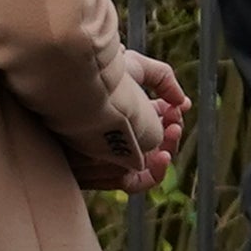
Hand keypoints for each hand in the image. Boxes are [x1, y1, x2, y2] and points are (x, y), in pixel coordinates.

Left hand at [84, 52, 189, 194]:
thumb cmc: (95, 70)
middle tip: (175, 121)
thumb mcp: (134, 67)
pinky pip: (132, 183)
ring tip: (171, 131)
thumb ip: (163, 78)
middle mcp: (116, 138)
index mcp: (122, 116)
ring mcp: (108, 157)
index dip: (171, 117)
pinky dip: (154, 174)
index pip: (154, 125)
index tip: (179, 106)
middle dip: (171, 134)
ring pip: (146, 163)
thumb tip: (182, 103)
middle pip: (153, 146)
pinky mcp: (98, 174)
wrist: (68, 84)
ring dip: (167, 150)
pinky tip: (163, 155)